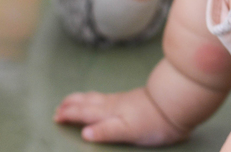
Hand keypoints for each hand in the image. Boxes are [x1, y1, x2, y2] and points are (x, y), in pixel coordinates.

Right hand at [54, 87, 188, 145]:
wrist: (175, 104)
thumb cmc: (152, 122)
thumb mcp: (128, 131)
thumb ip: (106, 131)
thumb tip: (84, 133)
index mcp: (108, 113)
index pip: (84, 113)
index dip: (70, 115)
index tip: (56, 116)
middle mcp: (112, 105)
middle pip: (87, 102)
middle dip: (72, 105)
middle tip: (58, 108)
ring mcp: (122, 101)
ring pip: (96, 98)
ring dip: (81, 100)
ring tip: (73, 100)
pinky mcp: (131, 100)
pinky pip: (105, 98)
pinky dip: (95, 98)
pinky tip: (101, 101)